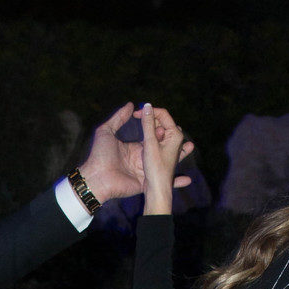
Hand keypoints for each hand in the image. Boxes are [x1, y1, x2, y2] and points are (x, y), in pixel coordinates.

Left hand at [77, 103, 192, 204]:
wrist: (97, 178)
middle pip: (160, 150)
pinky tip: (188, 179)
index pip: (152, 137)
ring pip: (164, 164)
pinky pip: (161, 181)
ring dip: (178, 158)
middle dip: (173, 144)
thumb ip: (119, 118)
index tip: (170, 124)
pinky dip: (176, 181)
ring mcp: (144, 171)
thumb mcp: (106, 131)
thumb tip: (131, 105)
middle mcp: (141, 159)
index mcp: (134, 147)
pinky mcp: (145, 183)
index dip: (161, 130)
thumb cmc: (99, 154)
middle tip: (185, 135)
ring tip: (191, 149)